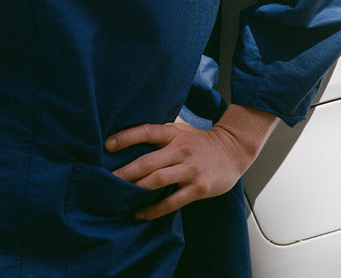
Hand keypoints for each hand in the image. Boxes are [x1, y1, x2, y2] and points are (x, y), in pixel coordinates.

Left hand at [105, 106, 276, 219]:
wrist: (233, 151)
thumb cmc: (199, 140)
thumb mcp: (180, 128)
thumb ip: (160, 130)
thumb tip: (129, 127)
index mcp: (173, 133)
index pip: (146, 131)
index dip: (126, 137)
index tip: (107, 145)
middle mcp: (180, 150)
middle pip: (148, 161)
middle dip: (126, 171)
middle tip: (107, 179)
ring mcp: (190, 170)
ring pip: (158, 181)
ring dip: (137, 189)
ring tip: (119, 195)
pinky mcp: (199, 188)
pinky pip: (173, 201)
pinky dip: (155, 209)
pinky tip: (140, 212)